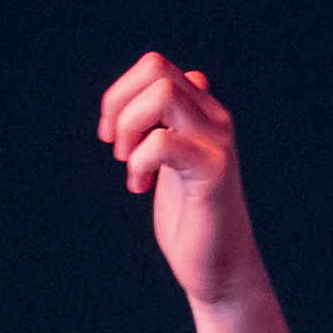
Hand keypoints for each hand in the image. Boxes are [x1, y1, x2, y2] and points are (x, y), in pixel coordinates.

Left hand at [97, 51, 261, 308]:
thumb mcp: (174, 160)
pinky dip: (139, 163)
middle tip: (119, 149)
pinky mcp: (213, 172)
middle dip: (120, 105)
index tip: (113, 135)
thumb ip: (169, 123)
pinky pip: (163, 142)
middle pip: (156, 68)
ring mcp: (216, 142)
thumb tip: (164, 88)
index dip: (121, 93)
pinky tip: (140, 187)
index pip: (156, 65)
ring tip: (130, 164)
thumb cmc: (190, 217)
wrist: (219, 267)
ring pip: (162, 95)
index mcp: (201, 111)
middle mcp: (213, 118)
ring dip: (130, 128)